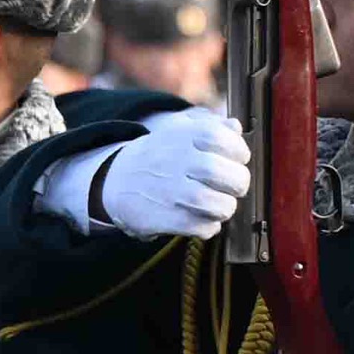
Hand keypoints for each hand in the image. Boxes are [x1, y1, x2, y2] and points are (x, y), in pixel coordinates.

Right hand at [67, 111, 257, 240]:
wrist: (115, 180)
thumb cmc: (158, 156)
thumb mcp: (179, 131)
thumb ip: (212, 126)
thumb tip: (235, 127)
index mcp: (184, 136)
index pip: (224, 138)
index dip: (239, 151)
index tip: (237, 158)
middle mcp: (176, 161)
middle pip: (224, 174)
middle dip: (238, 183)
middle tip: (234, 186)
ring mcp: (170, 191)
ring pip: (217, 205)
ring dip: (225, 207)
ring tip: (219, 205)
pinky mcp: (163, 218)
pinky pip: (202, 227)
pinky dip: (210, 226)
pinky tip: (203, 218)